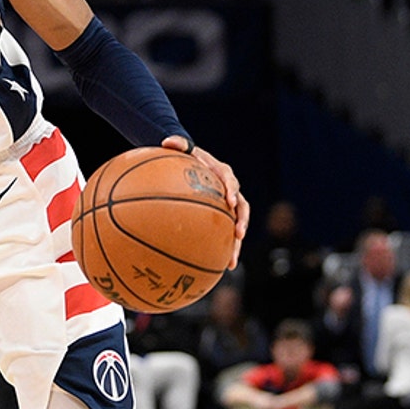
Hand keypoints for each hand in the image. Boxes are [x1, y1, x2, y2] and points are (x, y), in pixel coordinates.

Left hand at [164, 136, 248, 267]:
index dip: (232, 191)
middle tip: (239, 235)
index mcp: (221, 172)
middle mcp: (228, 189)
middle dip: (241, 222)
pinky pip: (223, 232)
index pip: (230, 181)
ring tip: (231, 262)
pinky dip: (221, 248)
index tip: (230, 201)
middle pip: (241, 207)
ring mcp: (226, 204)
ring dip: (235, 244)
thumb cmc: (184, 155)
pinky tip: (215, 267)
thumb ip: (177, 143)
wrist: (189, 161)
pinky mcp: (219, 216)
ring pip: (236, 224)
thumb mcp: (180, 147)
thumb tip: (167, 141)